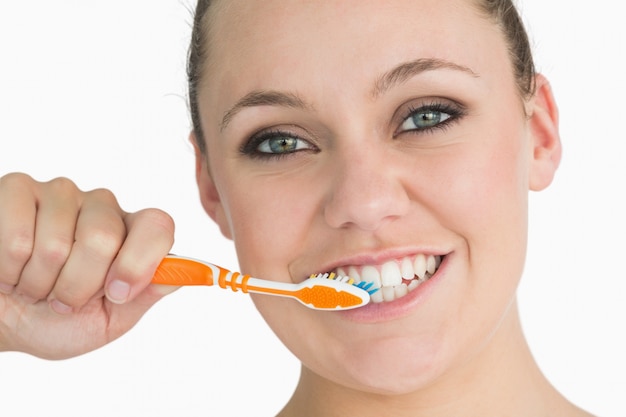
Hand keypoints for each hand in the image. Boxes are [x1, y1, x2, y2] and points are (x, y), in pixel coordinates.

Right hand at [0, 173, 176, 358]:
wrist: (3, 321)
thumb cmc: (56, 319)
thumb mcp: (109, 319)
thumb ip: (145, 294)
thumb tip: (189, 273)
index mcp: (131, 234)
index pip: (157, 226)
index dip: (139, 262)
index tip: (117, 294)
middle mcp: (101, 207)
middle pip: (104, 237)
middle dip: (76, 285)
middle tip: (60, 297)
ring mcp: (60, 193)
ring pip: (57, 242)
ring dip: (38, 281)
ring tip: (31, 283)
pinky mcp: (17, 189)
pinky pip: (17, 232)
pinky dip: (8, 266)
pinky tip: (8, 267)